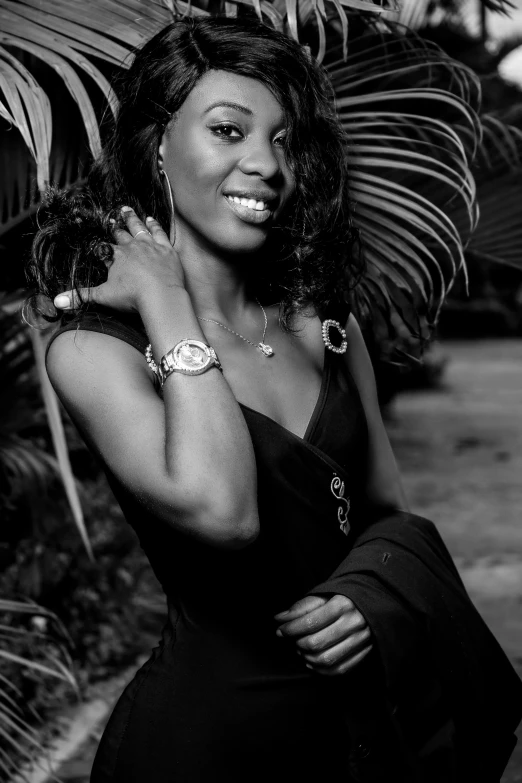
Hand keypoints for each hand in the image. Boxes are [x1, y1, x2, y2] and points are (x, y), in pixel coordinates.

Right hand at [53, 207, 184, 312]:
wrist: (160, 295)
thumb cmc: (132, 297)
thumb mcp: (104, 296)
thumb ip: (81, 297)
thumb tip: (57, 302)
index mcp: (116, 257)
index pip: (105, 249)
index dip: (101, 245)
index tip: (97, 240)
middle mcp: (132, 247)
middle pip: (121, 235)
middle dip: (115, 227)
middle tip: (111, 219)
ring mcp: (150, 246)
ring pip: (139, 229)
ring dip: (132, 219)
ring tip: (126, 210)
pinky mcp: (166, 249)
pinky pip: (159, 232)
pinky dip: (154, 225)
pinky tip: (151, 219)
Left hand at [274, 594, 372, 675]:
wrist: (372, 603)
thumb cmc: (342, 599)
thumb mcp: (322, 596)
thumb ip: (300, 608)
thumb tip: (279, 619)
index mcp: (343, 604)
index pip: (310, 622)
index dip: (291, 629)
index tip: (280, 631)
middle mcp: (354, 623)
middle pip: (317, 643)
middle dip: (298, 644)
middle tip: (292, 640)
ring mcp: (362, 640)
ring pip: (327, 659)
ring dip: (307, 658)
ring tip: (301, 650)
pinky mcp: (366, 653)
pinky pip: (340, 669)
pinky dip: (322, 670)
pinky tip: (312, 662)